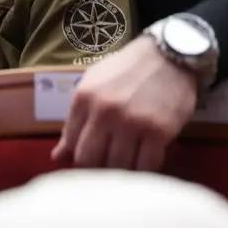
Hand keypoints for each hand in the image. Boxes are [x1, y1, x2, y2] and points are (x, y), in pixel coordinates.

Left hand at [51, 36, 197, 170]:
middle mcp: (105, 111)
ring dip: (120, 171)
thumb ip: (74, 120)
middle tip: (106, 166)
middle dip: (96, 168)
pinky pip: (146, 166)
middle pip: (90, 160)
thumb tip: (58, 156)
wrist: (169, 56)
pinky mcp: (159, 132)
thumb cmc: (127, 70)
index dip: (77, 157)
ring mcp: (133, 122)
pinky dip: (143, 171)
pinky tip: (143, 163)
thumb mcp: (93, 84)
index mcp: (84, 98)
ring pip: (117, 167)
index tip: (88, 159)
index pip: (71, 143)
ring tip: (125, 164)